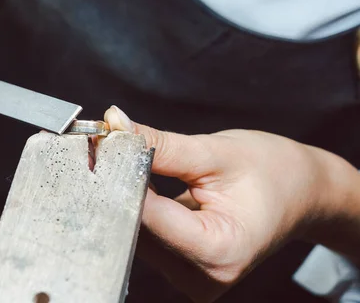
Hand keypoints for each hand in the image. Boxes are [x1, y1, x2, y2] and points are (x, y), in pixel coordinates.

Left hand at [104, 106, 357, 301]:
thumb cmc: (273, 172)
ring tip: (133, 163)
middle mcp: (203, 277)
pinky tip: (142, 183)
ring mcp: (192, 279)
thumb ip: (162, 144)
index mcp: (218, 251)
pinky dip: (139, 209)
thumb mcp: (216, 152)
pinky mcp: (184, 271)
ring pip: (135, 235)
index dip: (121, 178)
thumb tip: (116, 126)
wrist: (302, 192)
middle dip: (120, 186)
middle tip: (111, 147)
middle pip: (137, 230)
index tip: (104, 147)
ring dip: (127, 197)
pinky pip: (146, 238)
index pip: (146, 217)